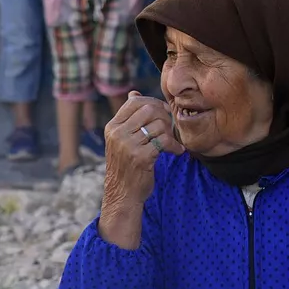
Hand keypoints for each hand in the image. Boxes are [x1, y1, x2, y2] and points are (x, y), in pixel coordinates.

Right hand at [98, 92, 183, 248]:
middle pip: (149, 110)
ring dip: (170, 133)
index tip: (163, 113)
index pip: (135, 102)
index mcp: (112, 127)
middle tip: (169, 128)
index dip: (154, 103)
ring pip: (159, 125)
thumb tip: (134, 93)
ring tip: (170, 142)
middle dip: (164, 116)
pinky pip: (164, 142)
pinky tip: (176, 152)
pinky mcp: (141, 158)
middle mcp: (117, 134)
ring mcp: (128, 146)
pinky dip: (174, 146)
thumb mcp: (121, 139)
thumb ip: (129, 118)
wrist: (122, 194)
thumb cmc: (125, 165)